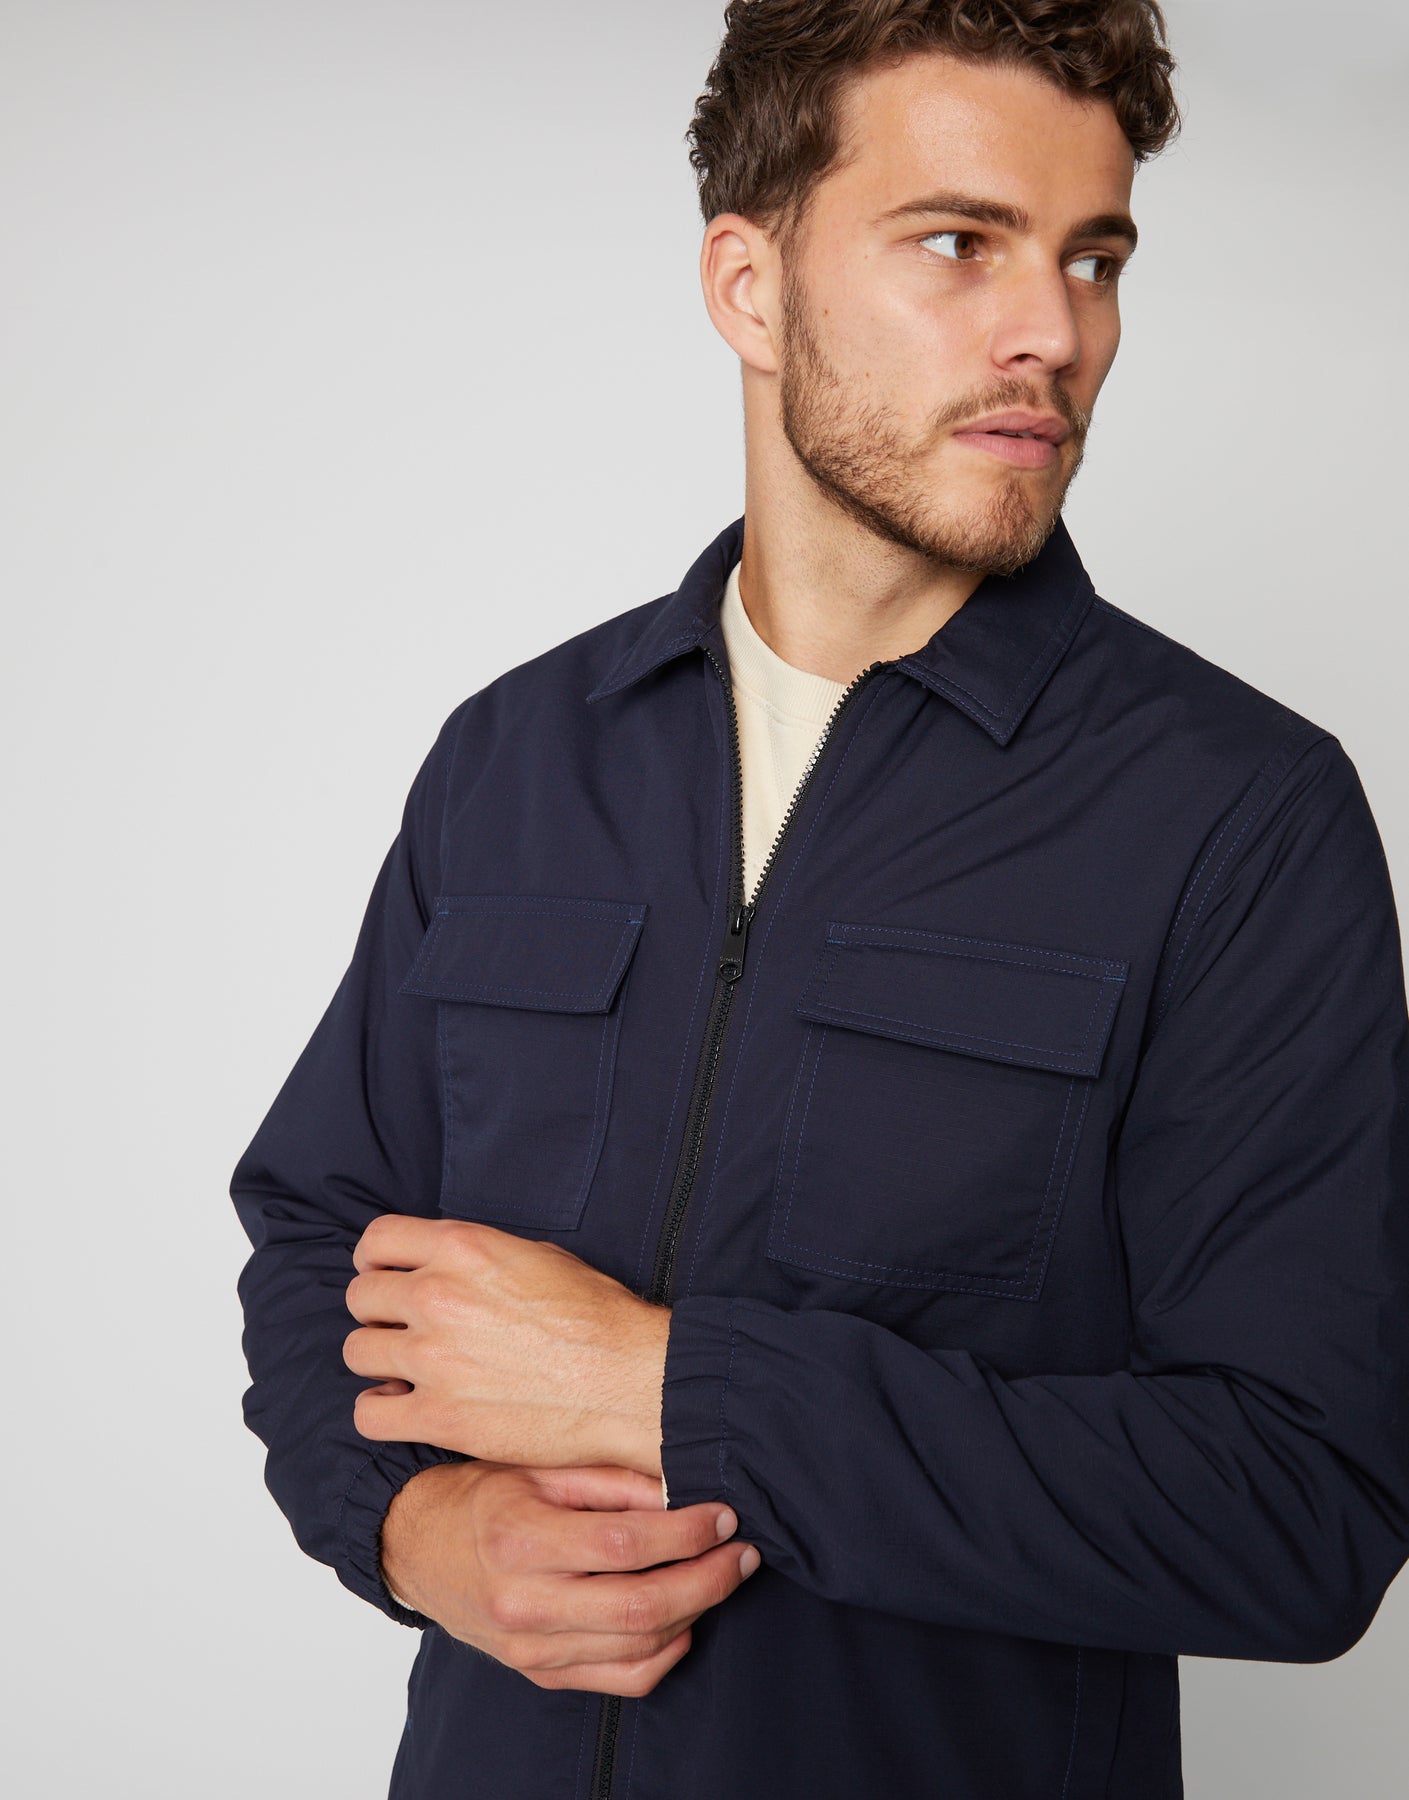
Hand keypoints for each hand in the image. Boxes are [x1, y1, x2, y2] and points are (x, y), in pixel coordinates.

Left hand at [342, 1215, 670, 1473]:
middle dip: (379, 1312)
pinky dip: (381, 1412)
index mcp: (464, 1248)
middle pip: (361, 1297)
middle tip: (404, 1329)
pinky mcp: (440, 1416)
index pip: (377, 1241)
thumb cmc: (599, 1319)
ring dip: (380, 1360)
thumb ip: (481, 1257)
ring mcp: (434, 1357)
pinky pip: (369, 1413)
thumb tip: (452, 1266)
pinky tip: (405, 1408)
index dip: (377, 1262)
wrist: (630, 1380)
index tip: (386, 1277)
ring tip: (408, 1370)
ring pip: (358, 1352)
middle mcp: (438, 1295)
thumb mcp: (541, 1256)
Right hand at [380, 1460, 761, 1695]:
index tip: (724, 1514)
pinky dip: (666, 1654)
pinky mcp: (540, 1672)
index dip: (686, 1532)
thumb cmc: (482, 1495)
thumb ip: (608, 1479)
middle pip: (640, 1607)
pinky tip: (686, 1619)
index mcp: (520, 1539)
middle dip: (708, 1578)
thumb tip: (679, 1489)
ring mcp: (532, 1647)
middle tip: (742, 1550)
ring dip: (696, 1612)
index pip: (624, 1545)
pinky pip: (622, 1680)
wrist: (419, 1547)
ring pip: (638, 1648)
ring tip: (724, 1575)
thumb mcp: (538, 1466)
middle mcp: (524, 1602)